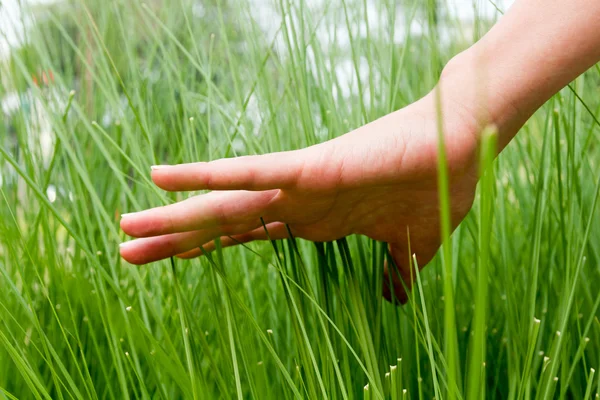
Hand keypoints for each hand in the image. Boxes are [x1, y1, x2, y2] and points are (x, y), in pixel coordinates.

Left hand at [120, 90, 479, 302]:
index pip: (246, 237)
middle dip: (174, 240)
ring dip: (175, 215)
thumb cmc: (435, 190)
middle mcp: (297, 204)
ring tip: (127, 227)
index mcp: (314, 220)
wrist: (459, 146)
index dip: (206, 248)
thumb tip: (397, 299)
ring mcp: (301, 186)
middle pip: (223, 225)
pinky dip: (209, 174)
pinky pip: (253, 171)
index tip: (169, 260)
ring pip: (226, 203)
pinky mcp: (313, 168)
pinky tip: (165, 176)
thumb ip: (395, 272)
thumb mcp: (410, 248)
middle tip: (125, 251)